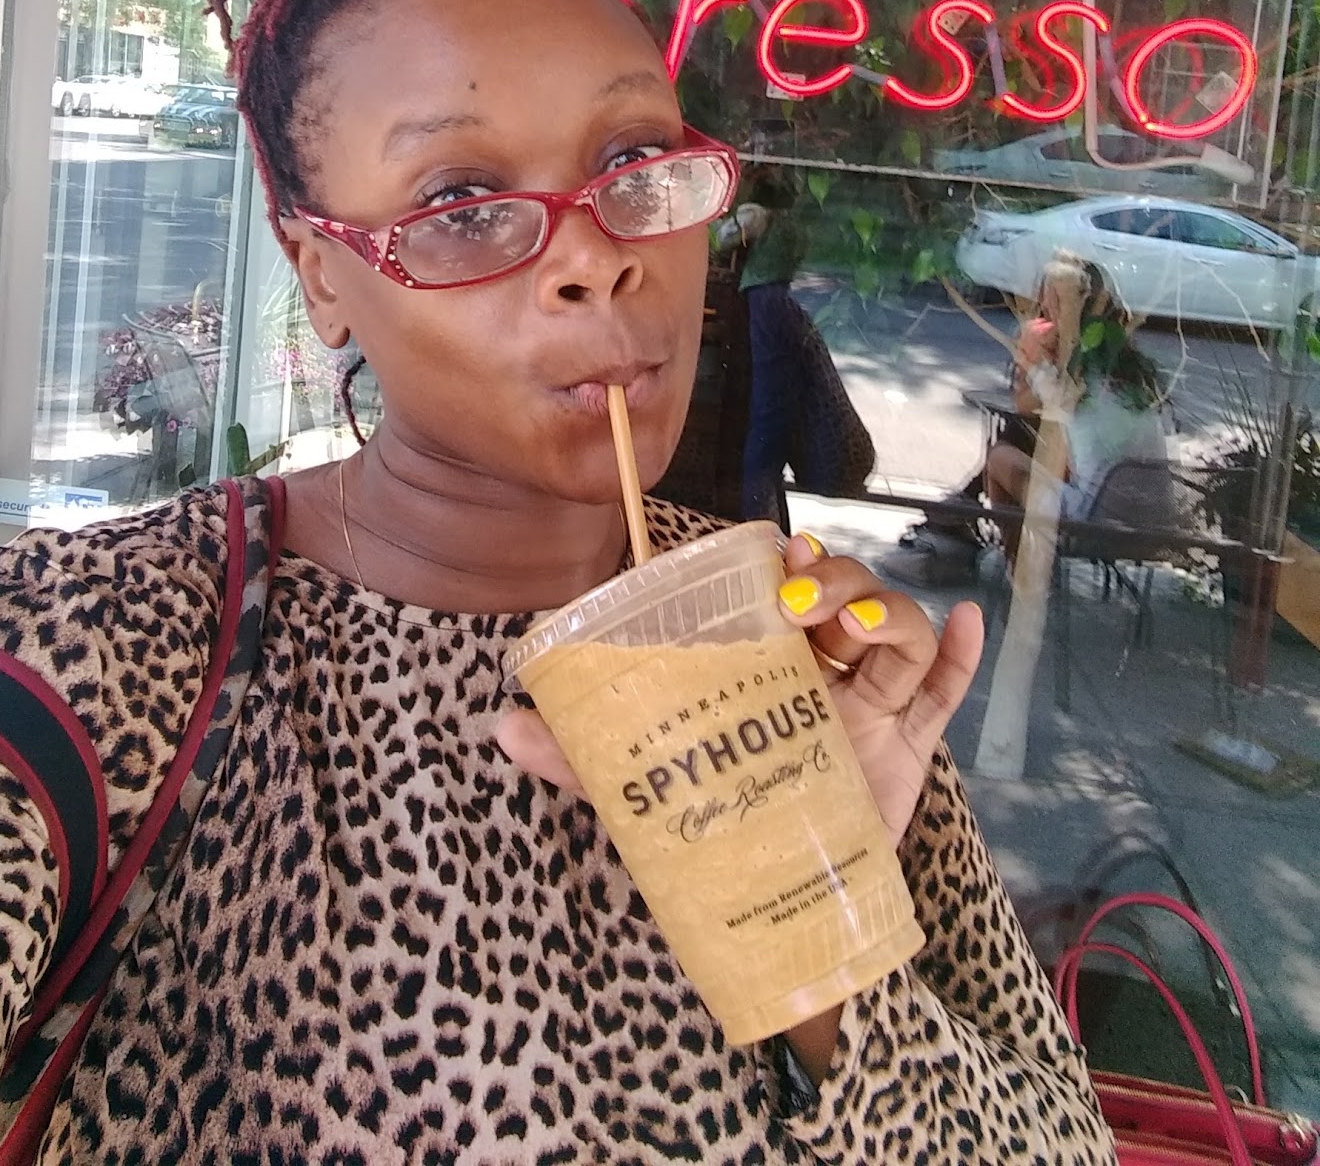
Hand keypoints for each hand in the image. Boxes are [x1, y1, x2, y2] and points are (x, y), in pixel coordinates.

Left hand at [494, 539, 984, 838]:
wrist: (780, 915)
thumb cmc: (714, 830)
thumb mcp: (642, 793)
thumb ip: (578, 760)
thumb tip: (499, 724)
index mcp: (760, 663)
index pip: (778, 587)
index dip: (783, 559)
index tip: (774, 553)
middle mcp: (820, 671)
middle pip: (845, 595)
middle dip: (837, 579)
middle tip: (805, 600)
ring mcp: (871, 706)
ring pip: (898, 634)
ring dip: (889, 613)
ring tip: (859, 631)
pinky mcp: (910, 749)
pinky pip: (945, 692)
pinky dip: (962, 655)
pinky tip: (970, 623)